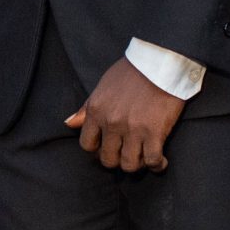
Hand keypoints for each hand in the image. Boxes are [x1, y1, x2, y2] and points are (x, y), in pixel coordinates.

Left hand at [67, 57, 186, 171]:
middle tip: (126, 154)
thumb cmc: (130, 73)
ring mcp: (133, 129)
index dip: (96, 150)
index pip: (86, 144)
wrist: (158, 64)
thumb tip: (69, 124)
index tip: (106, 147)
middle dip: (116, 160)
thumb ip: (85, 108)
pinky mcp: (155, 132)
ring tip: (142, 157)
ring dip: (136, 165)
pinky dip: (157, 165)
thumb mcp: (102, 87)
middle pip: (107, 159)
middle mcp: (111, 123)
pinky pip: (153, 160)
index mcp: (96, 111)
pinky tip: (159, 161)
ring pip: (129, 164)